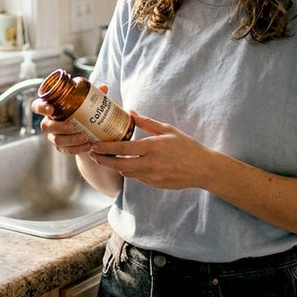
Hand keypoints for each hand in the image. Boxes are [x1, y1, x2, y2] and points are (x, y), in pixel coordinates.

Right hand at [31, 84, 112, 155]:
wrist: (89, 132)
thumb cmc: (83, 112)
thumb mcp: (88, 102)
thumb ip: (93, 95)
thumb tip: (103, 87)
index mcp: (52, 108)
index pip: (38, 106)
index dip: (41, 107)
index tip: (51, 109)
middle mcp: (50, 123)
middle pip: (46, 126)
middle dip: (58, 127)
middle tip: (71, 126)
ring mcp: (55, 136)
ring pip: (57, 140)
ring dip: (71, 140)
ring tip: (86, 138)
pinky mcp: (63, 148)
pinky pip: (67, 150)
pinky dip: (77, 149)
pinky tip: (88, 147)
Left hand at [87, 111, 217, 189]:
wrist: (202, 169)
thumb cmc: (187, 146)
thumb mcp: (168, 130)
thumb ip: (147, 122)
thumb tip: (130, 112)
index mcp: (153, 147)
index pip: (123, 148)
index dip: (105, 147)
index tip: (94, 145)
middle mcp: (150, 163)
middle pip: (119, 164)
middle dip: (103, 160)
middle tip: (93, 155)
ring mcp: (152, 176)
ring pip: (126, 173)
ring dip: (115, 166)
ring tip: (106, 159)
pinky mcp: (154, 184)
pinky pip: (136, 178)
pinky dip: (129, 171)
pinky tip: (126, 164)